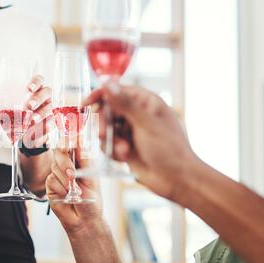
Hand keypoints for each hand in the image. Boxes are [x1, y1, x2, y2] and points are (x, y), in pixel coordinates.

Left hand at [0, 75, 52, 147]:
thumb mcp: (10, 107)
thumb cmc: (20, 113)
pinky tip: (42, 128)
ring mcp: (50, 109)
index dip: (36, 82)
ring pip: (49, 109)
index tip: (29, 88)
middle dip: (38, 98)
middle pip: (46, 92)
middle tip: (29, 106)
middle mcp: (45, 97)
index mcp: (36, 89)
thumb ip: (2, 102)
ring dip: (40, 114)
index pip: (39, 80)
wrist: (27, 131)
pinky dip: (46, 125)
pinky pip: (52, 122)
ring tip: (31, 121)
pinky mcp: (52, 122)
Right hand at [46, 143, 102, 234]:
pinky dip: (60, 189)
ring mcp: (57, 173)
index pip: (71, 142)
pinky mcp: (50, 184)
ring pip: (55, 167)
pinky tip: (66, 196)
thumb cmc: (92, 199)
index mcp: (80, 159)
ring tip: (75, 191)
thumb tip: (80, 139)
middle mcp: (67, 164)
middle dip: (65, 163)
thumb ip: (84, 158)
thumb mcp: (92, 177)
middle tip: (73, 175)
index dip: (68, 138)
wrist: (84, 220)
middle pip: (59, 151)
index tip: (68, 138)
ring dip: (65, 180)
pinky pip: (51, 180)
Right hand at [84, 85, 199, 199]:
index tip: (86, 104)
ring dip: (111, 141)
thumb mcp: (145, 123)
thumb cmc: (169, 149)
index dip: (100, 95)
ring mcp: (131, 131)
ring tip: (124, 151)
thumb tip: (108, 83)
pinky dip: (113, 151)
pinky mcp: (126, 147)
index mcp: (145, 102)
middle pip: (107, 111)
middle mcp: (137, 114)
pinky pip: (109, 145)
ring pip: (106, 129)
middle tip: (105, 135)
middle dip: (104, 124)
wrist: (177, 179)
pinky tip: (124, 158)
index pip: (117, 91)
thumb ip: (125, 103)